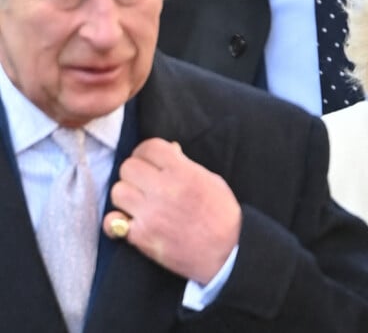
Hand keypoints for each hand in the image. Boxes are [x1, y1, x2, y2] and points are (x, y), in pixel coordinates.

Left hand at [103, 138, 241, 284]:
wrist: (227, 251)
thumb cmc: (221, 213)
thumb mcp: (209, 179)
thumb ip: (185, 165)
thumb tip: (169, 152)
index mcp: (182, 172)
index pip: (149, 147)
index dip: (146, 152)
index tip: (149, 160)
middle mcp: (163, 189)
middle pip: (128, 167)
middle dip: (135, 172)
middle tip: (143, 181)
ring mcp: (150, 213)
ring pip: (117, 191)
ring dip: (126, 194)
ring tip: (137, 201)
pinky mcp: (141, 237)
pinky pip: (111, 222)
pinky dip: (116, 221)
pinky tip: (128, 221)